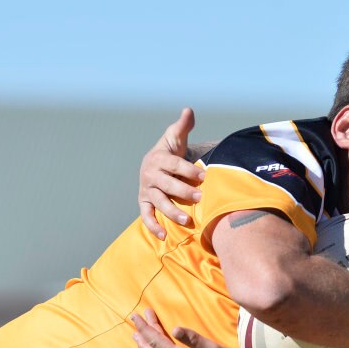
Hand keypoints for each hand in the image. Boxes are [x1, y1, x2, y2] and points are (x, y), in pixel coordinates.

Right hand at [138, 108, 204, 239]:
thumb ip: (182, 126)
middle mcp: (150, 175)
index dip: (188, 170)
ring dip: (171, 211)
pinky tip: (163, 236)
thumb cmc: (169, 152)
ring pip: (158, 202)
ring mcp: (147, 190)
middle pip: (167, 185)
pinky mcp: (144, 203)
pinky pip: (146, 216)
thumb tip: (188, 110)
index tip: (204, 176)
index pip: (174, 165)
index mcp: (158, 158)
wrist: (154, 165)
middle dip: (183, 191)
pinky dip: (153, 226)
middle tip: (200, 197)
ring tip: (187, 219)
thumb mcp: (175, 138)